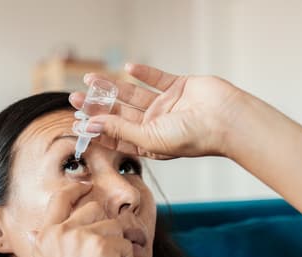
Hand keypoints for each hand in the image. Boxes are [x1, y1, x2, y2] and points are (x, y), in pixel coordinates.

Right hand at [29, 182, 133, 256]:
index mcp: (44, 237)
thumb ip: (43, 247)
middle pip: (94, 207)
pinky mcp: (101, 244)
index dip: (75, 189)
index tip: (86, 187)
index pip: (59, 198)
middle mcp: (58, 233)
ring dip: (119, 247)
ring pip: (114, 224)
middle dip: (106, 229)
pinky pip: (127, 242)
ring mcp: (78, 236)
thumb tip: (32, 231)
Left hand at [69, 63, 245, 158]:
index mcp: (148, 142)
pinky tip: (127, 68)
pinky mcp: (177, 87)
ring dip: (112, 87)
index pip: (116, 136)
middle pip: (119, 113)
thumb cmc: (192, 137)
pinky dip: (143, 73)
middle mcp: (154, 124)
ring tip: (91, 79)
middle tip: (76, 98)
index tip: (75, 123)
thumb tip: (91, 125)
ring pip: (132, 94)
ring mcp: (165, 105)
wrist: (226, 120)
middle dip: (98, 106)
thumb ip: (120, 130)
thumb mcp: (149, 138)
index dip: (95, 130)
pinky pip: (156, 78)